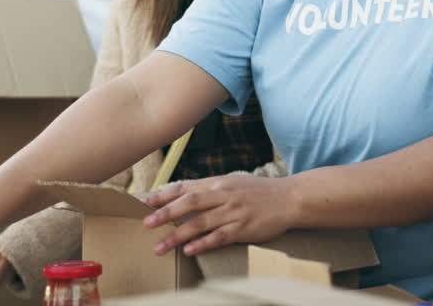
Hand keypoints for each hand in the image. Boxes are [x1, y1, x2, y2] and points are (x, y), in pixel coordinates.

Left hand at [141, 174, 294, 255]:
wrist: (290, 198)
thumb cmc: (259, 192)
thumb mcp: (233, 184)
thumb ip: (210, 189)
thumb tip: (183, 196)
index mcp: (218, 182)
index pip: (185, 187)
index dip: (162, 195)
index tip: (142, 202)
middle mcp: (224, 195)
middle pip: (189, 202)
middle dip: (165, 213)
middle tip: (145, 223)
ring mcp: (234, 211)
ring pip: (200, 223)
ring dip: (177, 235)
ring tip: (159, 247)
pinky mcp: (244, 227)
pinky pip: (219, 236)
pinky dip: (203, 243)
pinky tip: (189, 250)